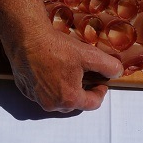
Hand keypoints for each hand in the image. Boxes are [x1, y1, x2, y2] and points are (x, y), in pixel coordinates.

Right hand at [4, 21, 123, 111]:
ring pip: (56, 98)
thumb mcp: (89, 55)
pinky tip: (50, 68)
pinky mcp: (24, 89)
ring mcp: (36, 97)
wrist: (26, 38)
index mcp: (69, 99)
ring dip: (64, 89)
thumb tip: (117, 72)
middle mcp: (51, 104)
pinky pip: (41, 91)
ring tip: (67, 71)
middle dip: (82, 91)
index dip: (100, 92)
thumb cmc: (56, 48)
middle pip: (74, 103)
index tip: (101, 82)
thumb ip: (108, 66)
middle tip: (85, 75)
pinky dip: (48, 84)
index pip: (92, 103)